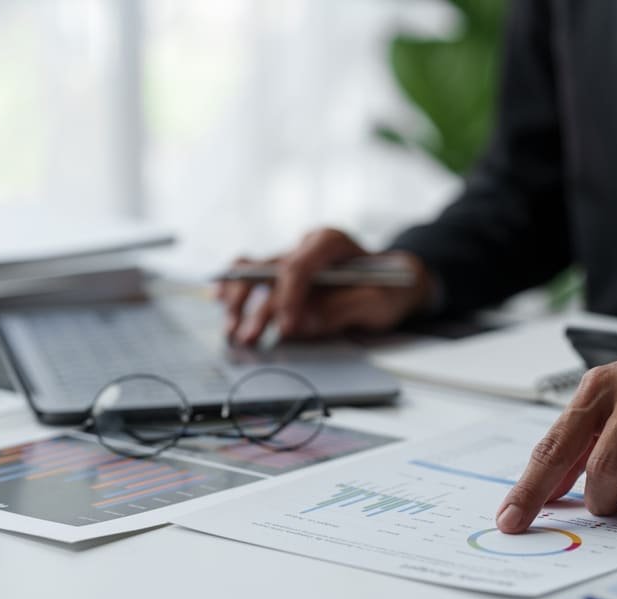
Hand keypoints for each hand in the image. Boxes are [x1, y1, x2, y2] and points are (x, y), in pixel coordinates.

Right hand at [217, 228, 434, 343]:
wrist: (395, 281)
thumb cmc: (390, 288)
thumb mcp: (381, 302)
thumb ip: (344, 310)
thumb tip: (306, 322)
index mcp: (331, 243)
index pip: (298, 267)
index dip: (288, 299)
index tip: (285, 328)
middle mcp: (307, 246)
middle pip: (269, 269)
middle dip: (255, 306)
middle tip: (248, 336)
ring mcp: (293, 257)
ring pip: (253, 271)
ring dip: (239, 301)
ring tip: (232, 331)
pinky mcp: (284, 274)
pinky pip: (251, 275)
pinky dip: (236, 289)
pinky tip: (221, 303)